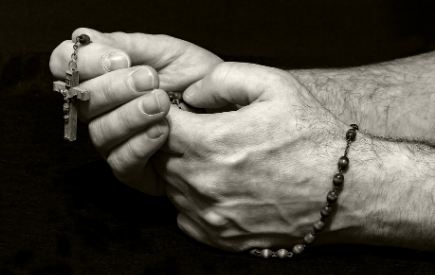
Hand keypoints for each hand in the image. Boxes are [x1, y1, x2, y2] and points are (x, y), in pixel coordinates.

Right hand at [49, 28, 221, 194]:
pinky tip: (162, 131)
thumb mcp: (169, 53)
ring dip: (130, 116)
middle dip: (114, 88)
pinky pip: (121, 162)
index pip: (67, 66)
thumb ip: (128, 44)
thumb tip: (87, 37)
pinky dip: (139, 145)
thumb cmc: (198, 82)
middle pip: (83, 101)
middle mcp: (104, 110)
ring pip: (100, 133)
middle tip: (148, 80)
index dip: (86, 62)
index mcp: (106, 78)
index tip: (120, 59)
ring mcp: (116, 141)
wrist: (226, 111)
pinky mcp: (132, 169)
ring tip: (161, 104)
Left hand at [153, 62, 363, 251]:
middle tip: (197, 132)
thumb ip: (221, 79)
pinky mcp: (220, 237)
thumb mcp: (273, 85)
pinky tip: (217, 187)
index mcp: (208, 143)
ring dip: (181, 170)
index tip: (182, 112)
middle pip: (159, 158)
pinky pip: (184, 216)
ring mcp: (209, 214)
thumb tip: (189, 95)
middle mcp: (201, 183)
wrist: (344, 189)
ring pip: (170, 187)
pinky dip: (192, 200)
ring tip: (212, 158)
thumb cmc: (310, 135)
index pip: (155, 125)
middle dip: (170, 142)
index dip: (164, 114)